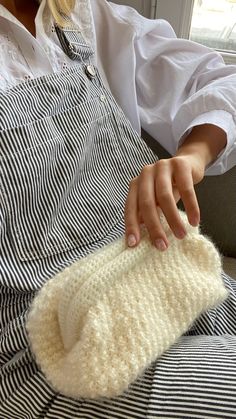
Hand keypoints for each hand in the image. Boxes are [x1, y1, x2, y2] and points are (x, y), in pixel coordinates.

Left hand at [125, 123, 226, 249]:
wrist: (188, 163)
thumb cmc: (169, 186)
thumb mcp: (155, 199)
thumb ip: (147, 213)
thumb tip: (139, 239)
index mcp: (136, 183)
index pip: (130, 207)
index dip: (131, 225)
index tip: (133, 244)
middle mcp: (146, 173)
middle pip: (146, 203)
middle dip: (154, 227)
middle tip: (162, 246)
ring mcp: (162, 166)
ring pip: (165, 197)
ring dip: (173, 219)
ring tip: (180, 235)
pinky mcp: (180, 165)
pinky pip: (186, 189)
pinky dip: (191, 207)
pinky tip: (194, 221)